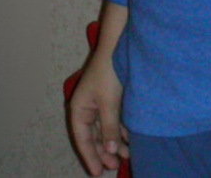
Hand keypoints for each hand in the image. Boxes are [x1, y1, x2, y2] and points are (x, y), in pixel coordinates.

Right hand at [69, 50, 129, 175]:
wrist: (118, 45)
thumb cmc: (108, 73)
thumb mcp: (108, 103)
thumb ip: (109, 129)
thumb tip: (110, 152)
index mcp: (80, 107)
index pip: (82, 138)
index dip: (89, 156)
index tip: (97, 173)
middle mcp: (87, 106)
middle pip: (93, 136)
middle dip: (104, 152)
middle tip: (115, 167)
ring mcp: (99, 102)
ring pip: (105, 129)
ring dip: (115, 143)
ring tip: (127, 156)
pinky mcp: (111, 97)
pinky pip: (114, 120)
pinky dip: (121, 131)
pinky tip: (130, 140)